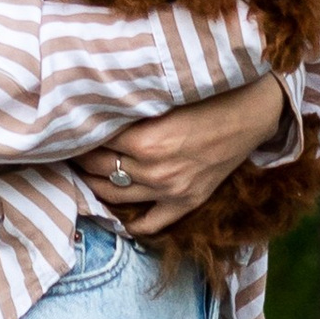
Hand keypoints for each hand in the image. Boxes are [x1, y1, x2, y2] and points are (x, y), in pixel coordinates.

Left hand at [75, 73, 288, 236]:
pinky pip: (149, 224)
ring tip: (82, 170)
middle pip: (98, 167)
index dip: (78, 130)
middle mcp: (154, 170)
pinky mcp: (186, 202)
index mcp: (145, 140)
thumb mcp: (164, 96)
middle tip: (67, 145)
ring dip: (92, 183)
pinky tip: (115, 211)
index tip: (68, 124)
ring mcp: (170, 191)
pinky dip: (129, 222)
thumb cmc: (209, 94)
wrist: (252, 113)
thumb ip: (131, 109)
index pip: (94, 140)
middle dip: (78, 155)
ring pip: (113, 195)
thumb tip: (94, 111)